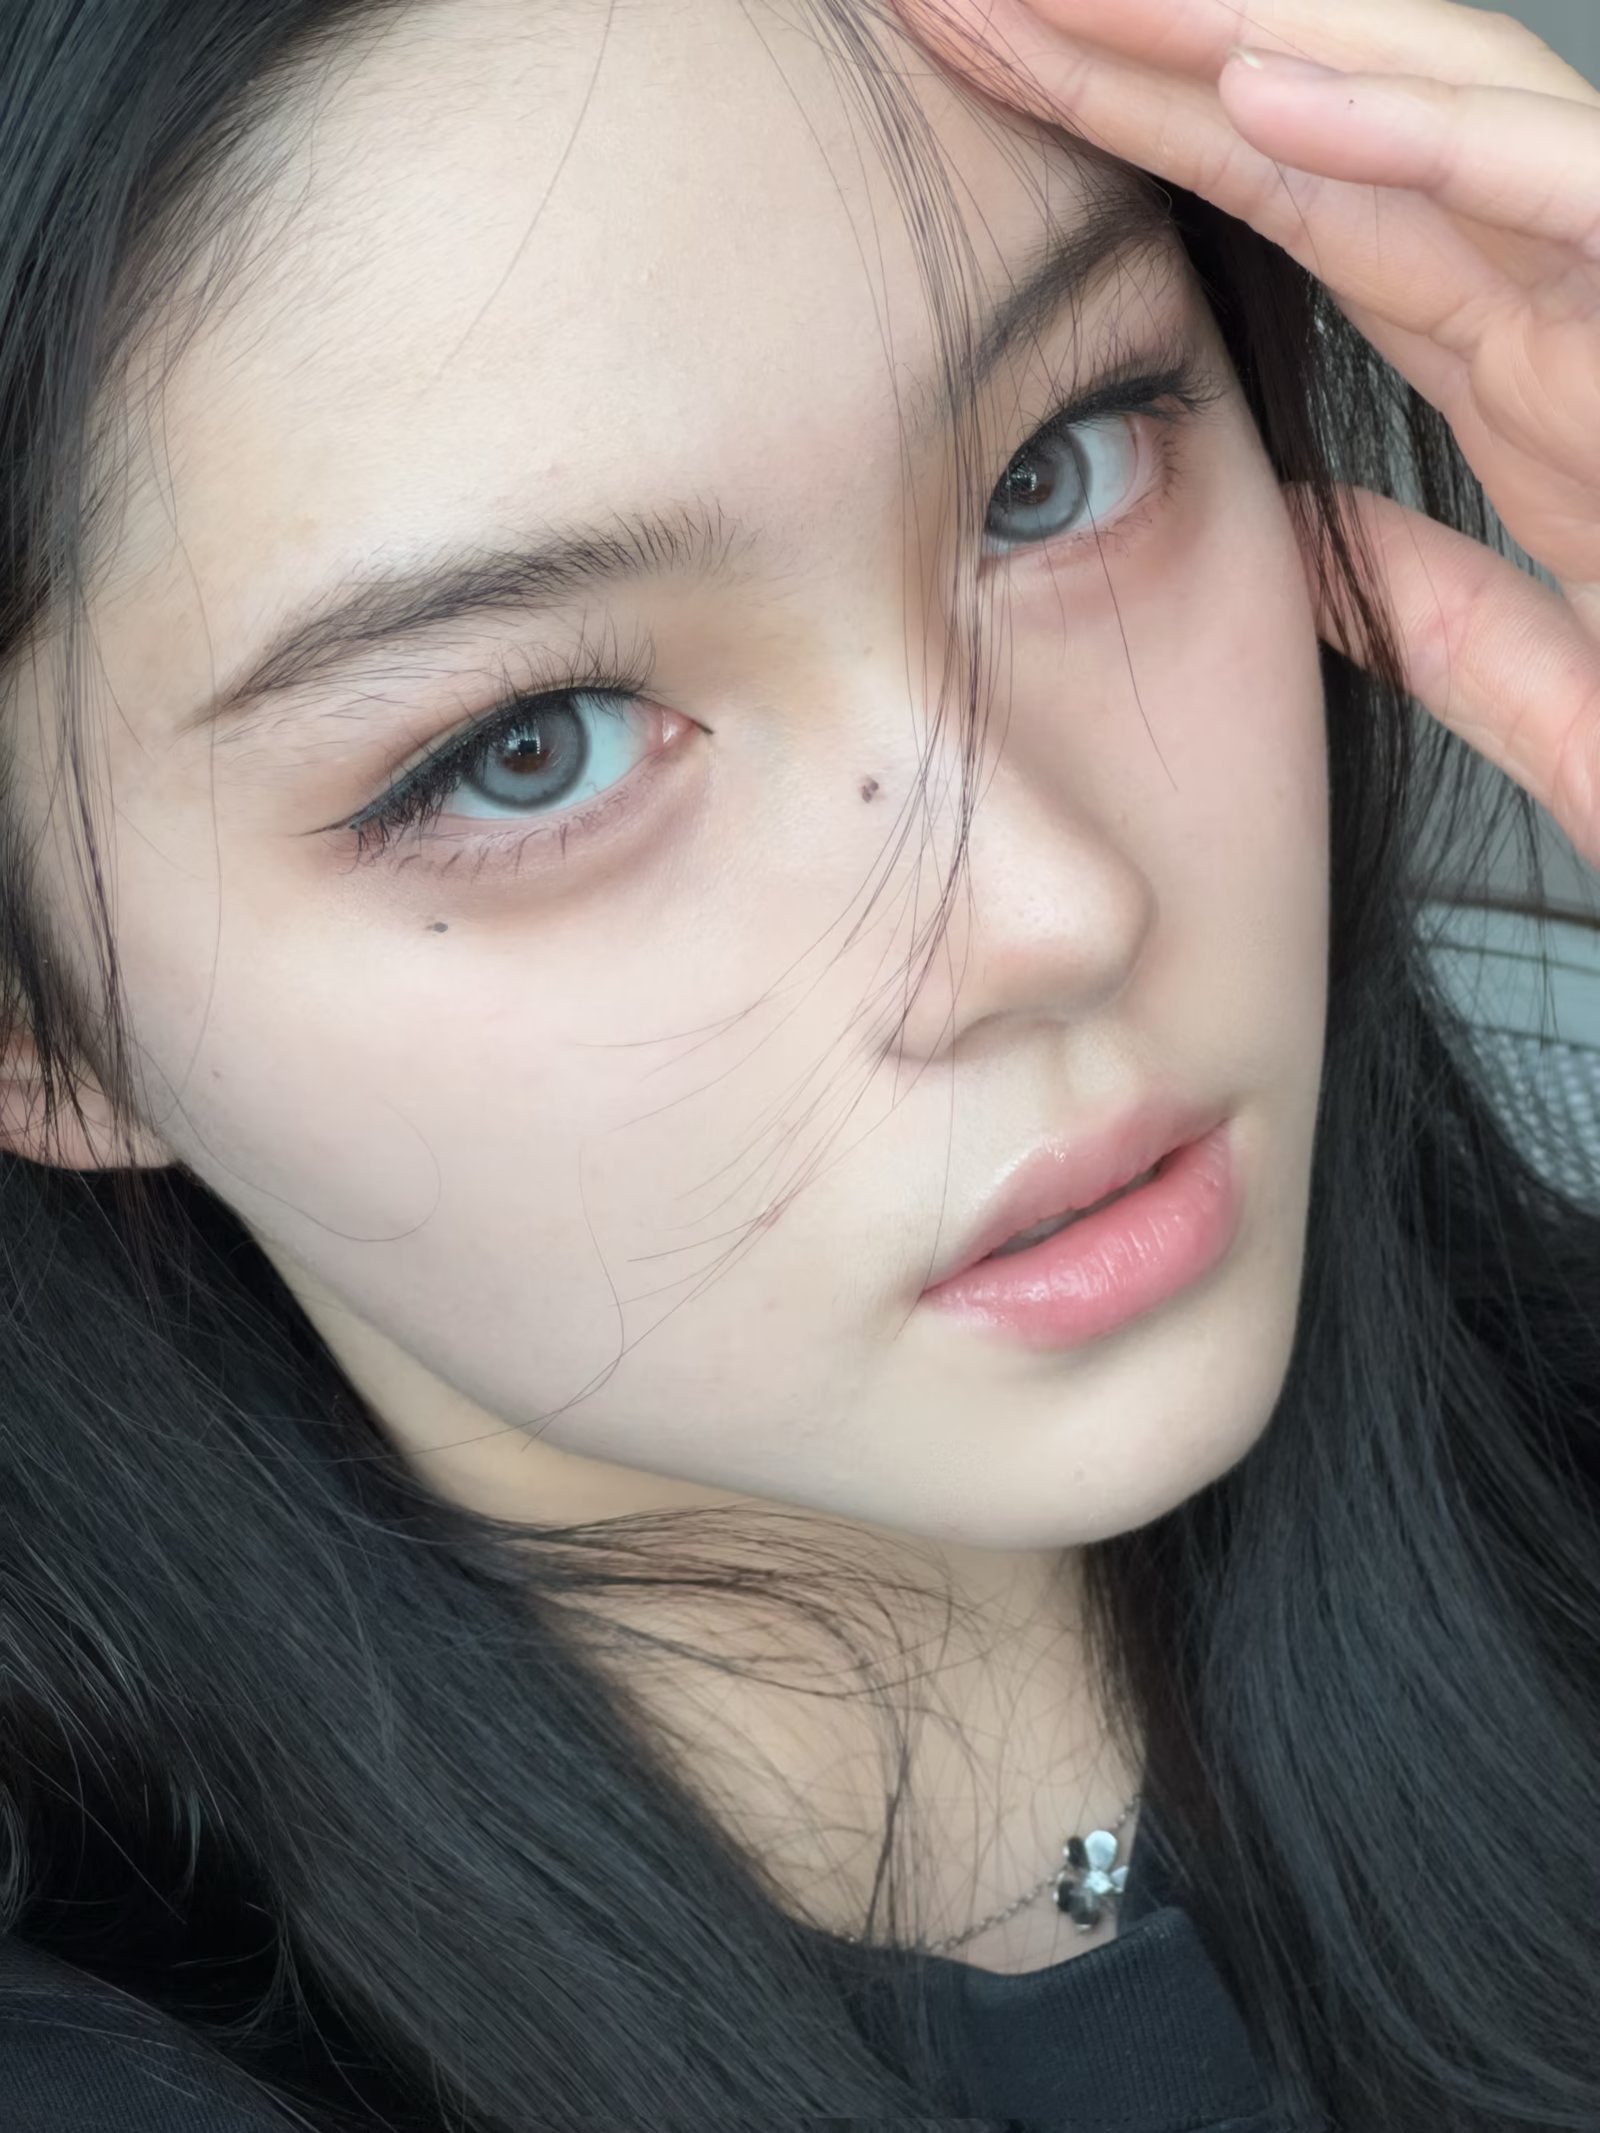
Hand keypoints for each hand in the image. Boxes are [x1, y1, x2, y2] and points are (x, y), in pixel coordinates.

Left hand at [893, 0, 1599, 868]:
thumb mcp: (1565, 685)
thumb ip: (1443, 616)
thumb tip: (1323, 557)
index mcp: (1511, 359)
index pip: (1280, 202)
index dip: (1119, 127)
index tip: (971, 70)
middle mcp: (1562, 291)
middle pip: (1315, 123)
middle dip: (1130, 35)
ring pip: (1420, 110)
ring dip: (1229, 35)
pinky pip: (1565, 198)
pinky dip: (1421, 142)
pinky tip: (1260, 98)